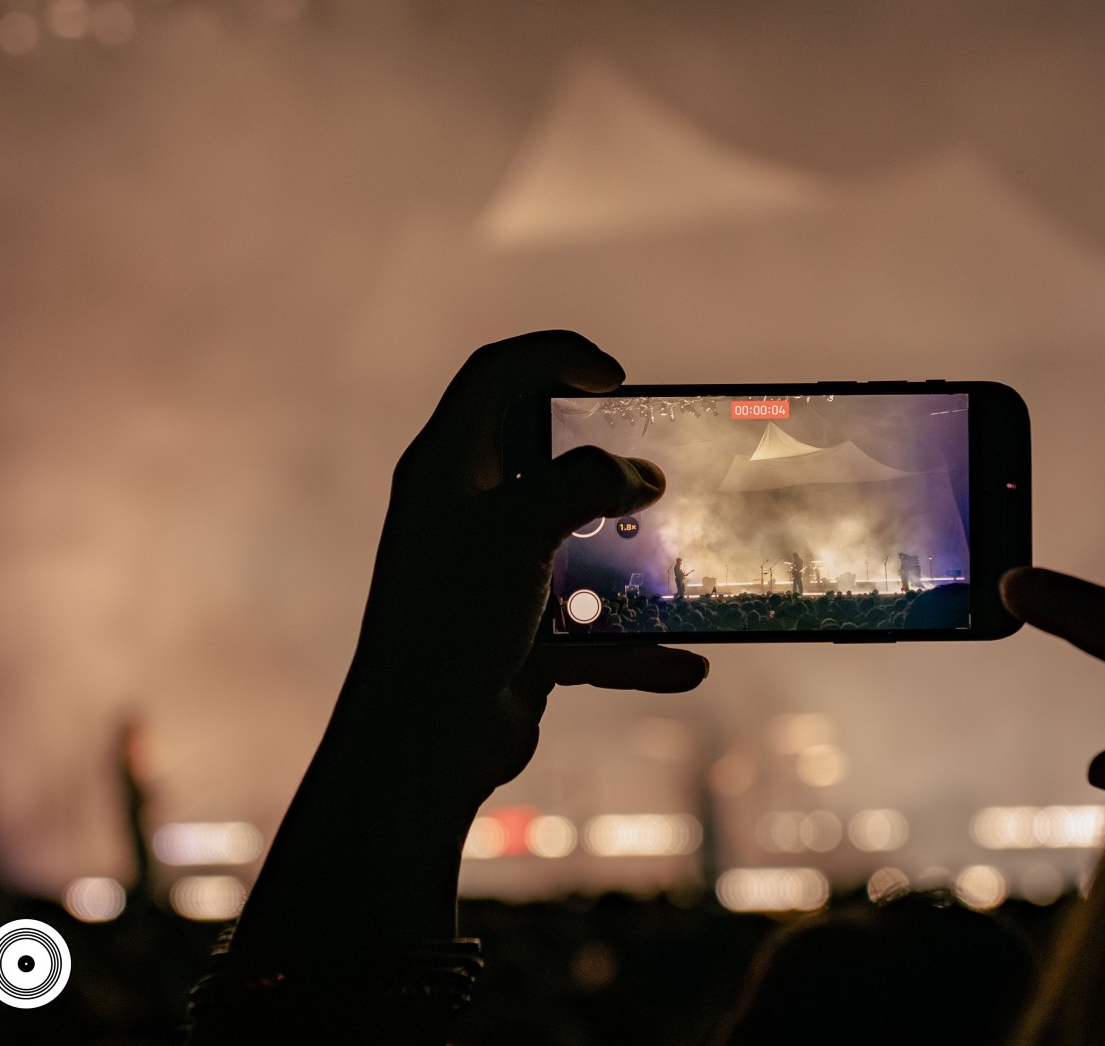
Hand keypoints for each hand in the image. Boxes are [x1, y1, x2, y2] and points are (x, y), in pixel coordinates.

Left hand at [232, 332, 707, 959]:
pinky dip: (635, 644)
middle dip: (606, 456)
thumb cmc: (453, 622)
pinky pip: (589, 628)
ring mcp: (492, 577)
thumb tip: (642, 475)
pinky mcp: (516, 637)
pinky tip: (684, 662)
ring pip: (575, 544)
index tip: (616, 379)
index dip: (556, 358)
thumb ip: (587, 484)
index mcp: (448, 466)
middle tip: (657, 457)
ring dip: (630, 554)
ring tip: (682, 556)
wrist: (420, 746)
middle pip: (541, 455)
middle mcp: (465, 512)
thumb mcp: (521, 529)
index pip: (497, 375)